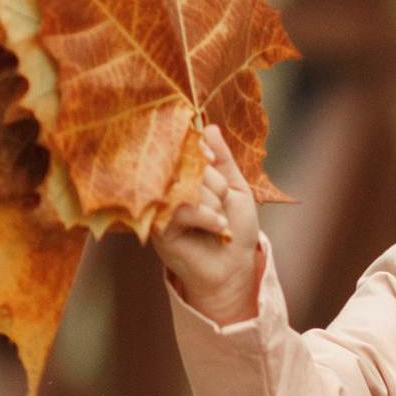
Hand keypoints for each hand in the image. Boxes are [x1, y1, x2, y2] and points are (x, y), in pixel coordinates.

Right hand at [156, 127, 262, 323]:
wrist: (234, 268)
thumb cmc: (236, 230)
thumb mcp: (236, 189)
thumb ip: (223, 159)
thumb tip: (209, 127)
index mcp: (185, 177)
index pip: (185, 150)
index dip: (200, 151)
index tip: (212, 160)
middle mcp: (169, 189)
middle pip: (187, 165)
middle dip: (215, 183)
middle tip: (224, 203)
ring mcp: (162, 207)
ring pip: (187, 185)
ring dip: (212, 202)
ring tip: (221, 222)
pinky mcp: (159, 228)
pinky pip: (181, 208)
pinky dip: (205, 215)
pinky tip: (218, 227)